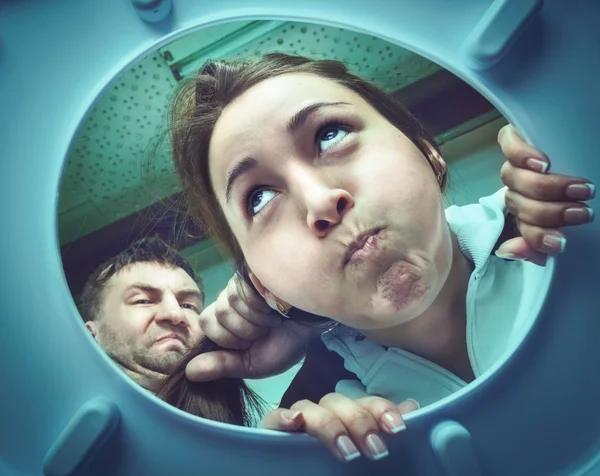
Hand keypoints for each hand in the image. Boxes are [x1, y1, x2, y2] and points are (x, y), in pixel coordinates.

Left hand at [186, 274, 315, 381]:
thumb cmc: (287, 342)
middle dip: (244, 330)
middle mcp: (230, 297)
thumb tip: (188, 373)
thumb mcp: (254, 363)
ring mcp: (242, 282)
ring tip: (273, 317)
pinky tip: (275, 304)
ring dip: (255, 318)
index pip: (205, 323)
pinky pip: (244, 290)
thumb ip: (223, 366)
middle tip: (265, 329)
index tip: (251, 341)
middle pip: (217, 314)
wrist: (315, 324)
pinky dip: (261, 305)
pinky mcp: (254, 271)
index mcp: (226, 319)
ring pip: (229, 303)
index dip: (228, 338)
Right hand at [260, 394, 419, 462]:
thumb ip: (383, 432)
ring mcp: (297, 423)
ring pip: (310, 406)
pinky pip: (273, 418)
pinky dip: (283, 417)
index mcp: (348, 419)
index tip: (397, 429)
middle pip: (339, 402)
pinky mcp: (271, 432)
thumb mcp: (366, 461)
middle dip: (360, 422)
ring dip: (329, 425)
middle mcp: (324, 416)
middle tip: (376, 451)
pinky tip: (294, 422)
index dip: (381, 409)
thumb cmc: (331, 471)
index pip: (364, 403)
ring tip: (345, 450)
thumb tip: (411, 408)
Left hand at [497, 124, 594, 264]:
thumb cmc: (583, 193)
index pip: (522, 229)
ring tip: (580, 188)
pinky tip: (542, 164)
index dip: (536, 239)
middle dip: (550, 214)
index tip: (562, 243)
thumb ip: (539, 240)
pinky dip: (521, 155)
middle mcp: (518, 189)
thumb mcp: (569, 219)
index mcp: (529, 212)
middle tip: (582, 213)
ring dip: (546, 188)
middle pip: (518, 203)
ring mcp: (518, 164)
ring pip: (514, 179)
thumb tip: (508, 251)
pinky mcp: (518, 137)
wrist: (596, 148)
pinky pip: (507, 143)